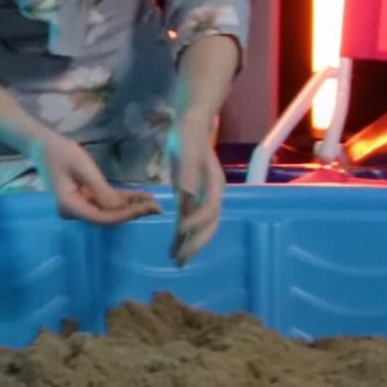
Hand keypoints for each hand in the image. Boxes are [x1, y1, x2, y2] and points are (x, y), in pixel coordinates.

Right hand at [31, 132, 160, 225]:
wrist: (43, 145)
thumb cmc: (60, 152)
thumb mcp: (82, 167)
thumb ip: (99, 188)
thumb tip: (118, 207)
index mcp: (70, 207)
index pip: (103, 217)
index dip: (126, 214)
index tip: (147, 208)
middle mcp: (74, 211)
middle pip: (108, 216)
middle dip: (132, 211)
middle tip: (158, 207)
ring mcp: (79, 206)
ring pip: (109, 210)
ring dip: (130, 206)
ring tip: (153, 202)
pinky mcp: (84, 198)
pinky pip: (105, 201)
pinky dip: (121, 199)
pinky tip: (139, 197)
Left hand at [166, 112, 224, 265]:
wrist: (190, 124)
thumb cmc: (189, 135)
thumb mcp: (187, 149)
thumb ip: (187, 171)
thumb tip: (186, 193)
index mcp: (214, 184)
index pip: (208, 210)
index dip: (196, 223)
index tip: (180, 231)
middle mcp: (212, 194)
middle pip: (209, 225)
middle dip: (196, 244)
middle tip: (180, 262)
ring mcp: (202, 196)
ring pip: (200, 226)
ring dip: (190, 244)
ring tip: (177, 261)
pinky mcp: (191, 195)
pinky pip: (188, 219)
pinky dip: (182, 233)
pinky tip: (173, 245)